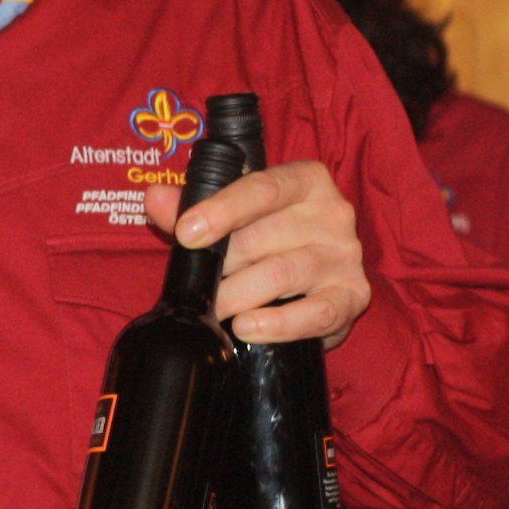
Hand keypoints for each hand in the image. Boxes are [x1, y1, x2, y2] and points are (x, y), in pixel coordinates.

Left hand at [143, 159, 368, 346]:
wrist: (316, 283)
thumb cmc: (267, 239)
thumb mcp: (232, 217)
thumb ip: (191, 207)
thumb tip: (155, 198)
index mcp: (305, 180)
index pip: (262, 188)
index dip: (222, 209)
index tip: (186, 232)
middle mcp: (333, 212)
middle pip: (265, 236)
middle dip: (222, 264)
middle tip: (197, 285)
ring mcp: (346, 255)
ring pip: (283, 274)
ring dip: (239, 295)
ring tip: (215, 309)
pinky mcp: (353, 297)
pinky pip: (315, 313)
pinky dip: (277, 324)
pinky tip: (246, 328)